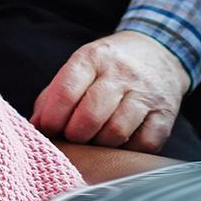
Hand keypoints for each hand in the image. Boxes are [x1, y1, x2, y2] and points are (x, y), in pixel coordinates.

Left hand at [30, 30, 191, 151]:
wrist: (159, 51)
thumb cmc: (109, 67)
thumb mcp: (80, 67)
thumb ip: (54, 95)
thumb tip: (35, 127)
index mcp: (94, 57)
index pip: (66, 91)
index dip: (52, 118)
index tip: (49, 129)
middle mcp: (122, 72)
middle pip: (90, 115)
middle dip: (75, 135)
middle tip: (73, 137)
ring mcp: (147, 93)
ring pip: (117, 131)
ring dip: (100, 144)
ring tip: (96, 139)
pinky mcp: (165, 113)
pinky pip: (144, 143)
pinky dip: (128, 150)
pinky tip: (121, 142)